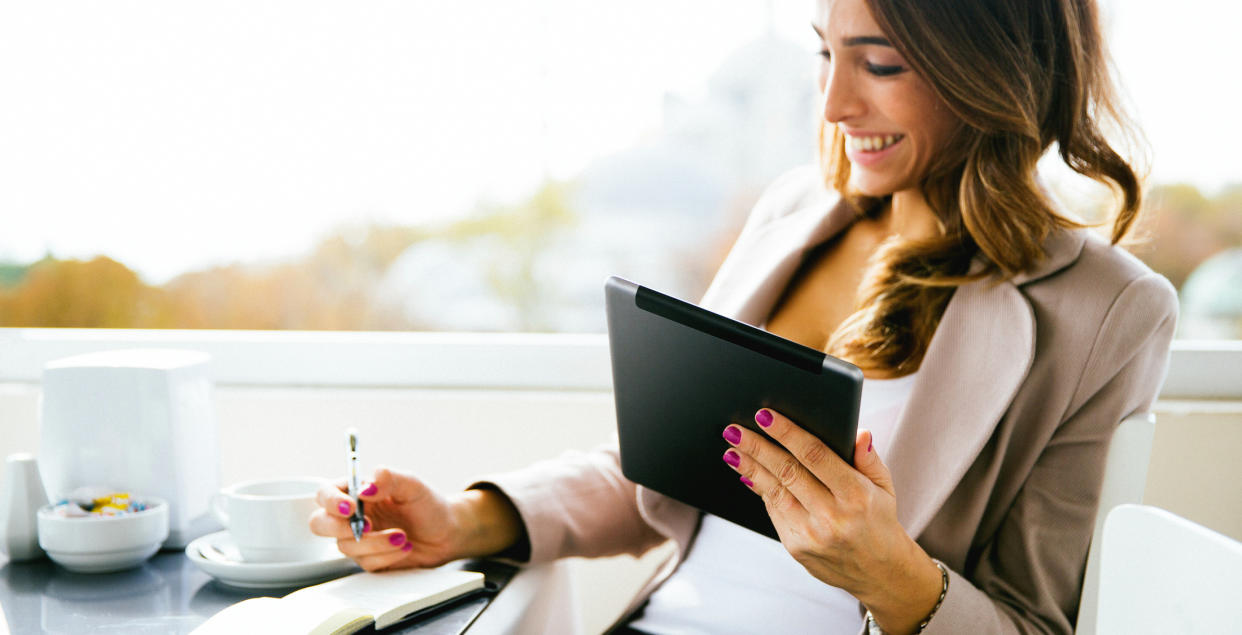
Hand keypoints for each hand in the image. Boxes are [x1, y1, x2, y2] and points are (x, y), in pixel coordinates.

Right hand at [309, 466, 460, 570]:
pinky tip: (404, 547)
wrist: (447, 533)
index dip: (331, 501)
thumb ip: (389, 478)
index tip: (351, 507)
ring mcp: (358, 539)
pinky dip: (387, 556)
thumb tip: (365, 487)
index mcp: (357, 492)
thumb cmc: (429, 505)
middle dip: (339, 528)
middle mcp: (353, 515)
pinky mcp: (369, 559)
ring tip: (402, 535)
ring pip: (345, 547)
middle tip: (367, 527)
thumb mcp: (413, 485)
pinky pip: (366, 563)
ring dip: (376, 543)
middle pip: (319, 524)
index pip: (326, 493)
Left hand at [721, 409, 941, 633]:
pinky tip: (747, 473)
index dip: (787, 433)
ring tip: (732, 449)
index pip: (815, 455)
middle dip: (757, 448)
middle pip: (787, 472)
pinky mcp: (797, 548)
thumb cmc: (879, 521)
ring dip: (749, 468)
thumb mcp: (885, 487)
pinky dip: (760, 490)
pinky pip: (774, 511)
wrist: (880, 573)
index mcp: (856, 495)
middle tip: (734, 430)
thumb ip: (869, 459)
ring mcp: (812, 535)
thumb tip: (859, 432)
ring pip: (774, 492)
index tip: (765, 416)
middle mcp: (833, 516)